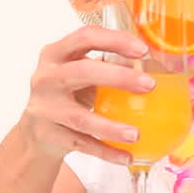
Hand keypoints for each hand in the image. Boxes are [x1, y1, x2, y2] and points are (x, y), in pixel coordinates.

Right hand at [19, 25, 154, 164]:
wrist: (36, 131)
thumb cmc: (67, 94)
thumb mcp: (80, 73)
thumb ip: (108, 66)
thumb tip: (157, 68)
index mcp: (56, 54)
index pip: (85, 37)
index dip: (114, 40)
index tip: (143, 50)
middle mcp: (46, 78)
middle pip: (82, 72)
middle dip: (118, 77)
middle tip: (149, 85)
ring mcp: (44, 108)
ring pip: (80, 117)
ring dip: (111, 127)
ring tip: (137, 133)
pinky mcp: (48, 135)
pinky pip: (81, 144)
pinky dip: (105, 151)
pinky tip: (126, 156)